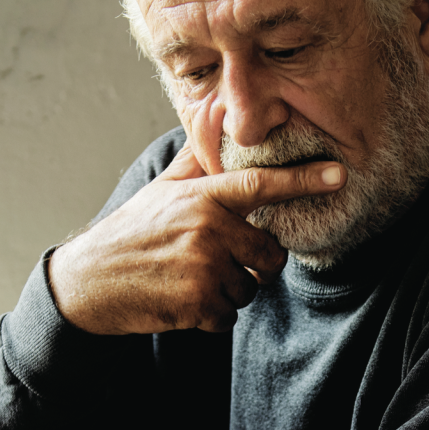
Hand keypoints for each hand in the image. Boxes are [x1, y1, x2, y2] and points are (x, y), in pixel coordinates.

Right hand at [48, 143, 344, 333]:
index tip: (340, 174)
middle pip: (269, 256)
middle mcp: (207, 229)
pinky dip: (211, 316)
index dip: (303, 180)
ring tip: (189, 280)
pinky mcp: (197, 304)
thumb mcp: (161, 190)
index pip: (261, 185)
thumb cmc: (131, 233)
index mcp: (202, 197)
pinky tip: (183, 301)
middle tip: (218, 263)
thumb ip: (196, 160)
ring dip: (227, 293)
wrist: (89, 283)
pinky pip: (230, 317)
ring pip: (249, 290)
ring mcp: (204, 267)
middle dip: (254, 266)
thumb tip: (214, 113)